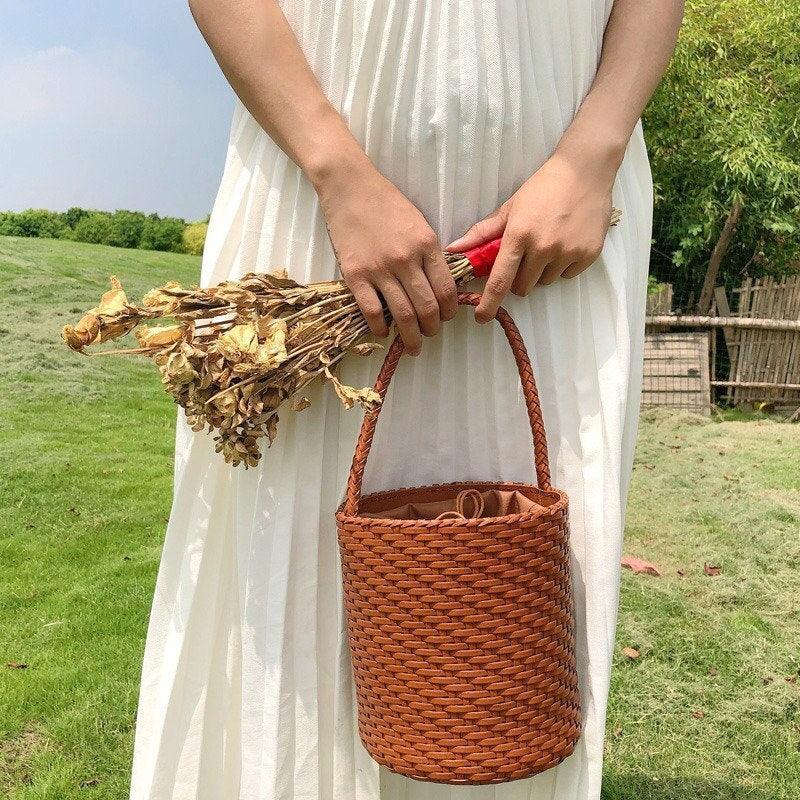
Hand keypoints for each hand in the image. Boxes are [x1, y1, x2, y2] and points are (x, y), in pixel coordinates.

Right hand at [314, 155, 455, 354]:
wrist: (349, 186)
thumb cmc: (386, 203)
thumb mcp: (419, 223)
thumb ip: (430, 253)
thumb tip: (440, 284)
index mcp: (426, 244)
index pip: (446, 289)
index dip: (450, 310)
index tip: (447, 317)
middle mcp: (406, 259)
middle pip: (427, 308)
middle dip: (432, 328)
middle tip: (430, 334)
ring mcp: (379, 269)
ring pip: (403, 315)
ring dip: (411, 337)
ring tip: (413, 345)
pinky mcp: (355, 275)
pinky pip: (372, 312)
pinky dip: (381, 328)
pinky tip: (384, 332)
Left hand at [446, 151, 614, 322]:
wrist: (586, 171)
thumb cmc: (543, 188)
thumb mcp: (510, 208)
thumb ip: (482, 233)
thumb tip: (454, 249)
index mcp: (519, 235)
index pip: (500, 279)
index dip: (489, 302)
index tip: (481, 317)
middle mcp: (543, 247)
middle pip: (522, 287)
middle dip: (518, 278)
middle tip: (525, 256)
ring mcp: (567, 252)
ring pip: (545, 281)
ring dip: (541, 271)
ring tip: (548, 244)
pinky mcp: (588, 254)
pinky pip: (567, 275)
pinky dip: (563, 266)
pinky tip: (565, 242)